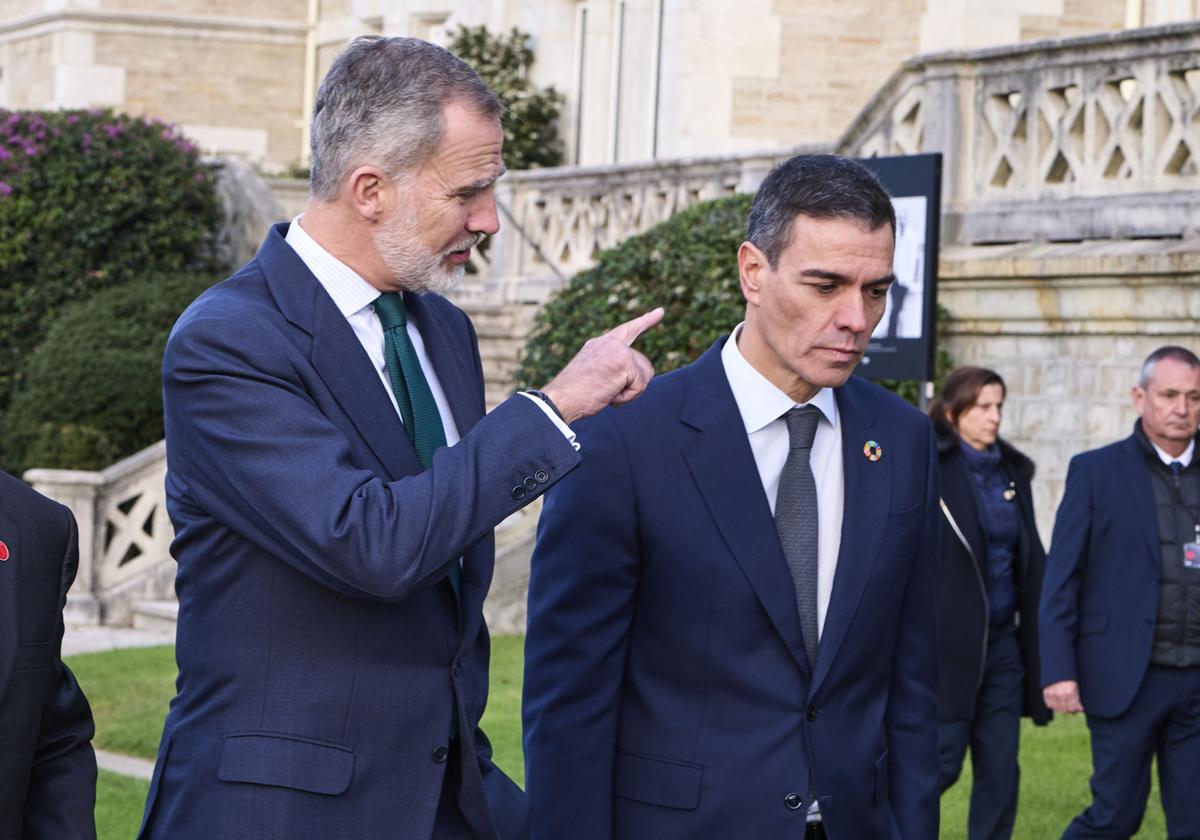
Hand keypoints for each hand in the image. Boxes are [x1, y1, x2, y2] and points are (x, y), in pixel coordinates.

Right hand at [541, 307, 663, 423]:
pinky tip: (610, 395)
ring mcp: (618, 350)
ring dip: (630, 392)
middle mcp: (610, 342)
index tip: (660, 312)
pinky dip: (628, 397)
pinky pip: (640, 386)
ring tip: (607, 393)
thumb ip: (613, 369)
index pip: (628, 330)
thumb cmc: (573, 394)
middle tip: (608, 392)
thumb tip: (638, 375)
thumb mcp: (593, 375)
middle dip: (634, 384)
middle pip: (642, 365)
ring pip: (645, 375)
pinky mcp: (625, 361)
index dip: (646, 321)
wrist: (561, 398)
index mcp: (600, 344)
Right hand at [1043, 680, 1083, 713]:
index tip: (1074, 709)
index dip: (1074, 709)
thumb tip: (1080, 709)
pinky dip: (1052, 705)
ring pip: (1057, 708)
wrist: (1057, 670)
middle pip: (1065, 709)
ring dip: (1060, 709)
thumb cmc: (1068, 679)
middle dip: (1067, 709)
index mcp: (1070, 692)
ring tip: (1062, 706)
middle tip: (1068, 707)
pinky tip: (1055, 703)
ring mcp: (1052, 693)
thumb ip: (1077, 699)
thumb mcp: (1075, 687)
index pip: (1073, 707)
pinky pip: (1049, 704)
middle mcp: (1061, 693)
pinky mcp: (1046, 692)